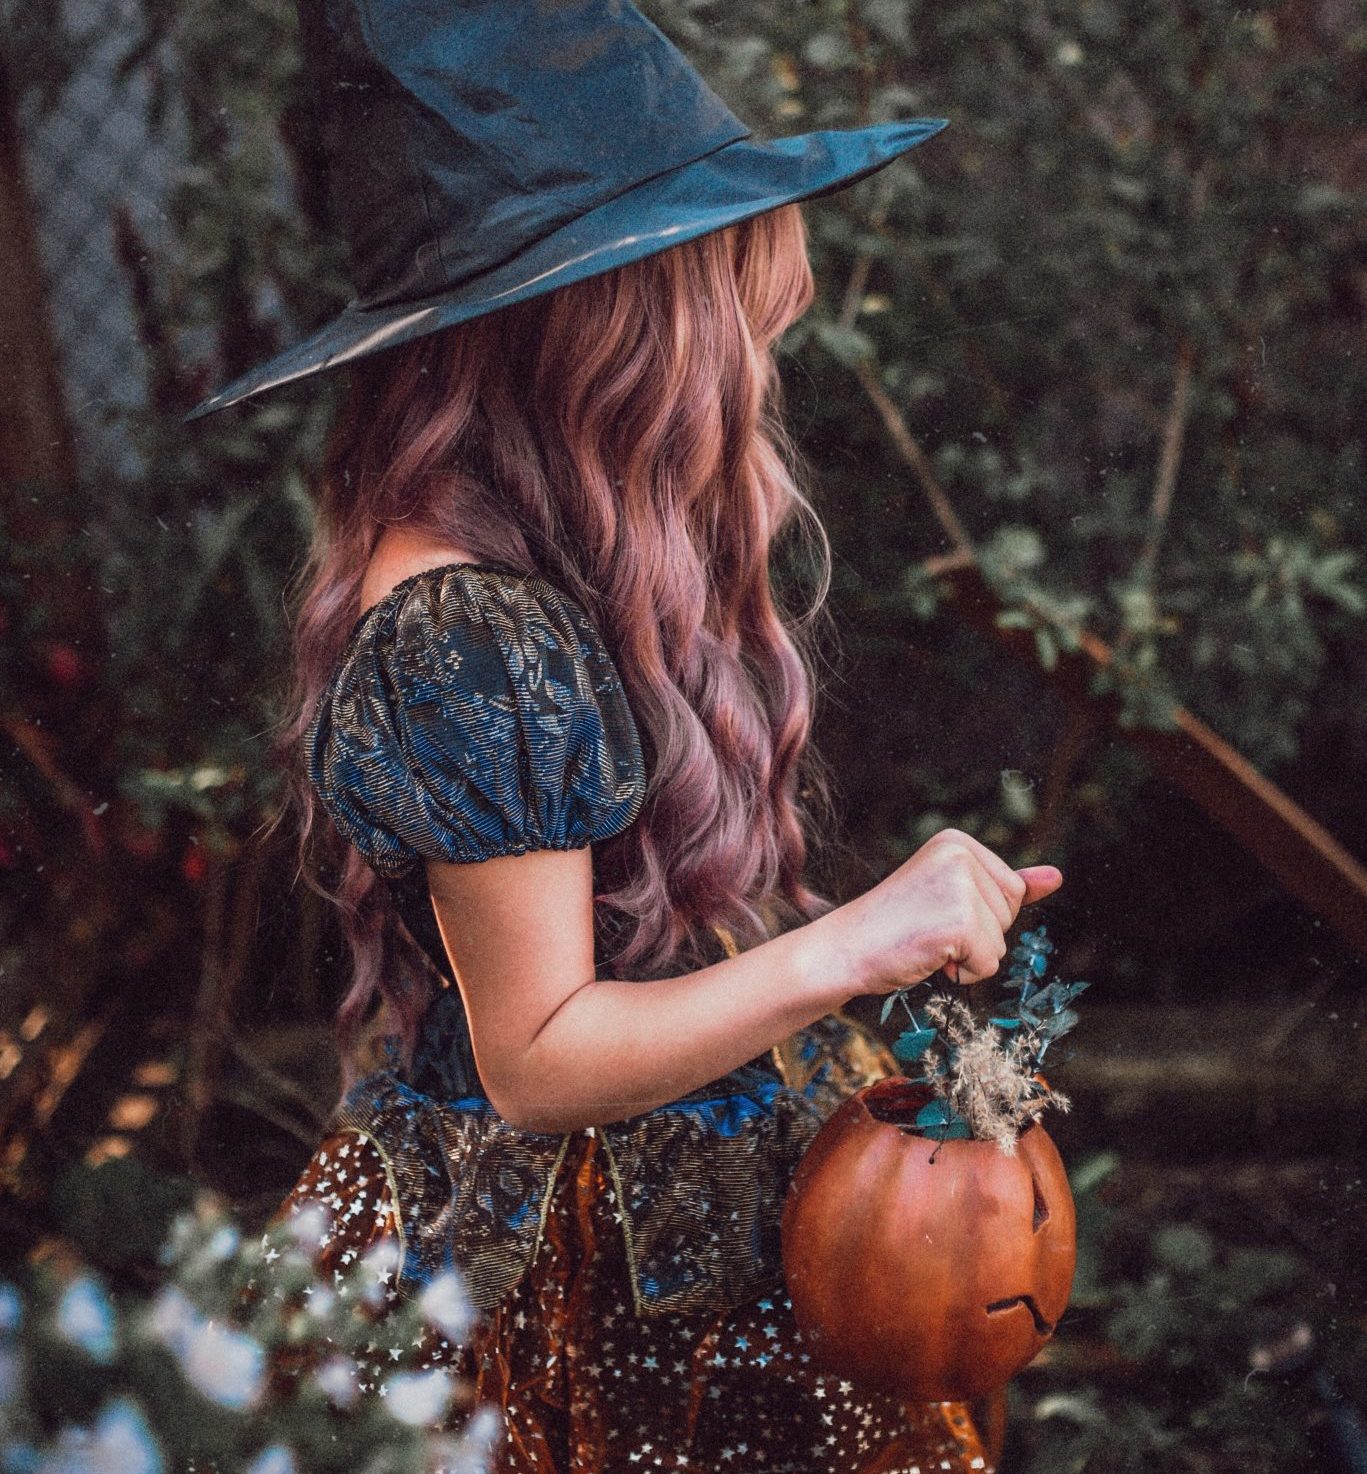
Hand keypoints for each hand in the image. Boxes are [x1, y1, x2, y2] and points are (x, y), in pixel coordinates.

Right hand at [833, 828, 1062, 994]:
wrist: (846, 949)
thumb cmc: (894, 926)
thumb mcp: (950, 896)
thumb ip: (1004, 886)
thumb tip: (1057, 877)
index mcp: (957, 842)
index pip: (1011, 889)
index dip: (979, 914)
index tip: (934, 911)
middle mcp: (960, 855)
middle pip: (1011, 912)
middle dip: (977, 934)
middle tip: (928, 928)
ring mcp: (960, 887)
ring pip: (1002, 941)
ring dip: (969, 955)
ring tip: (926, 940)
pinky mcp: (959, 921)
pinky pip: (989, 963)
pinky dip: (963, 972)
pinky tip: (928, 956)